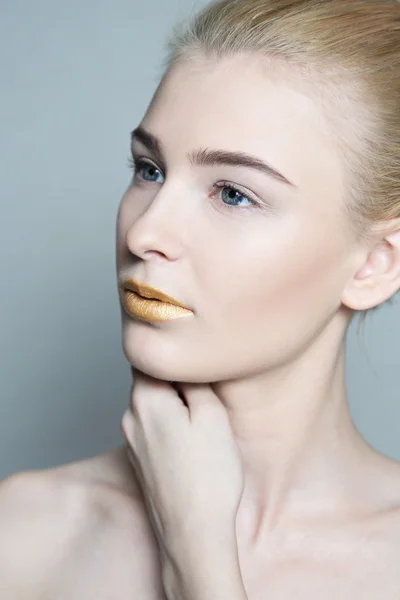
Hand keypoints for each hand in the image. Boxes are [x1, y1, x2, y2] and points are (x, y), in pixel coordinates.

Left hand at [121, 368, 243, 563]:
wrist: (193, 534)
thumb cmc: (208, 476)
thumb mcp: (212, 415)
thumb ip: (194, 381)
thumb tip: (185, 360)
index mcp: (144, 400)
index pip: (147, 355)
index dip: (170, 348)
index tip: (191, 351)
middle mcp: (129, 417)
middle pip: (150, 380)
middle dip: (176, 380)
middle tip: (207, 389)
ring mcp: (131, 441)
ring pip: (153, 405)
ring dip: (175, 405)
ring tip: (203, 420)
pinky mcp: (138, 461)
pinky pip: (152, 427)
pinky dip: (170, 426)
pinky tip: (192, 444)